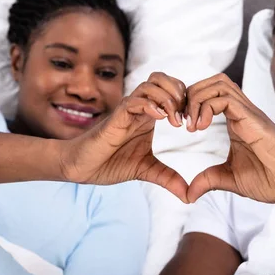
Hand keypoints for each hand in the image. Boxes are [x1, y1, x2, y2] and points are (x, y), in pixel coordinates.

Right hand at [60, 72, 189, 201]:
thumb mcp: (147, 171)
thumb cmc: (111, 163)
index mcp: (149, 115)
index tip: (192, 122)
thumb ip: (169, 178)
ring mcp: (127, 110)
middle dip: (179, 92)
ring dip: (167, 99)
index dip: (186, 100)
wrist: (83, 167)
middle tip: (185, 116)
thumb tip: (189, 196)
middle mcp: (139, 107)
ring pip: (150, 85)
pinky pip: (134, 101)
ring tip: (174, 121)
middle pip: (161, 78)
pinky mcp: (116, 117)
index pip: (171, 89)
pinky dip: (150, 105)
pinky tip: (160, 119)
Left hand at [184, 74, 274, 203]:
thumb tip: (188, 195)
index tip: (184, 126)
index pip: (211, 94)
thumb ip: (209, 181)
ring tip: (192, 125)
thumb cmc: (273, 179)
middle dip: (191, 95)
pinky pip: (224, 99)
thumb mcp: (231, 179)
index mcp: (237, 121)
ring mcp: (248, 113)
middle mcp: (242, 112)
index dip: (192, 103)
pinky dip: (206, 107)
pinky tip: (201, 127)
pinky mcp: (252, 119)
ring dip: (197, 98)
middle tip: (183, 120)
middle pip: (212, 82)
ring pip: (218, 84)